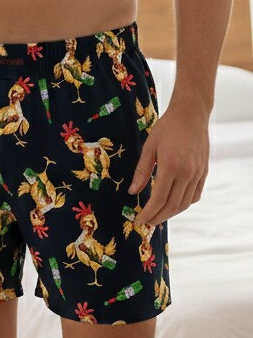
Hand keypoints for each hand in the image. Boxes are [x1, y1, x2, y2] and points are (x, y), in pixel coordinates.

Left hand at [128, 102, 209, 226]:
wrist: (191, 115)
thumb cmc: (167, 128)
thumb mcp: (149, 147)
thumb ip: (141, 171)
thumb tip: (132, 192)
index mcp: (171, 167)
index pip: (159, 199)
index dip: (148, 213)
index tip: (138, 220)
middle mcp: (187, 174)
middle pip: (172, 206)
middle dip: (157, 217)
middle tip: (146, 222)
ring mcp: (197, 174)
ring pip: (185, 203)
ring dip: (170, 213)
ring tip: (157, 216)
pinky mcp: (204, 172)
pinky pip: (195, 195)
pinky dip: (184, 204)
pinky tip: (173, 204)